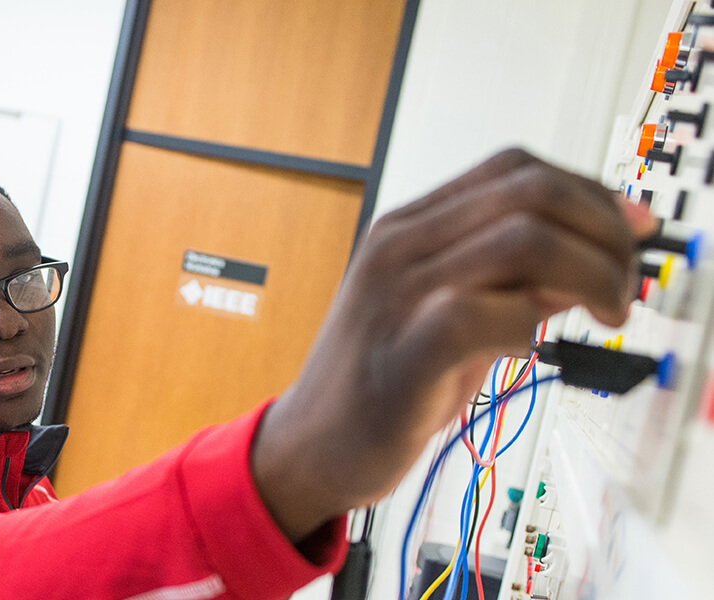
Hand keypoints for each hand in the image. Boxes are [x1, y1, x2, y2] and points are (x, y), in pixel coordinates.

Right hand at [251, 149, 655, 541]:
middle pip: (529, 192)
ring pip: (522, 240)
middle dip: (603, 230)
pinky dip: (529, 326)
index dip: (587, 191)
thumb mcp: (447, 315)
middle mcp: (400, 246)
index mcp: (408, 228)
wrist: (310, 442)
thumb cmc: (380, 380)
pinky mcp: (405, 352)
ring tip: (602, 314)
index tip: (628, 228)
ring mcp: (397, 294)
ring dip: (589, 274)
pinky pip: (487, 313)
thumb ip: (508, 282)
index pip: (513, 170)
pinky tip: (526, 347)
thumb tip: (584, 263)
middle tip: (622, 282)